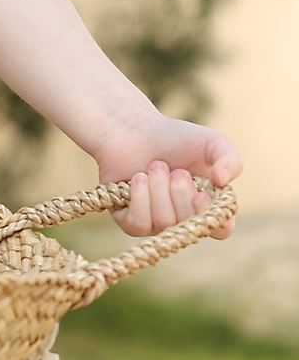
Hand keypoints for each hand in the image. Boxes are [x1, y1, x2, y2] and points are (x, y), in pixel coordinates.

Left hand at [93, 112, 241, 238]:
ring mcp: (156, 222)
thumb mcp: (211, 142)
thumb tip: (223, 181)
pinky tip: (138, 178)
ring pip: (163, 222)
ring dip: (159, 189)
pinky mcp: (129, 220)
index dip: (210, 215)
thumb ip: (230, 159)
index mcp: (208, 205)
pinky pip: (138, 224)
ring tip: (156, 166)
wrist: (132, 130)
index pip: (220, 229)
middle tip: (176, 170)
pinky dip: (140, 198)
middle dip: (180, 193)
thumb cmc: (174, 137)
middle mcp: (183, 218)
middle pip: (189, 225)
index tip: (200, 193)